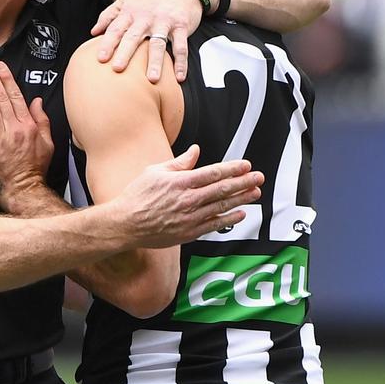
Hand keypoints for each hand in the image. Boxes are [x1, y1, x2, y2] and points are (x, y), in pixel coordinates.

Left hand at [0, 59, 56, 214]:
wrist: (25, 191)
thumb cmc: (36, 169)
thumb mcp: (48, 143)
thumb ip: (42, 121)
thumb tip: (37, 101)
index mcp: (29, 125)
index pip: (17, 96)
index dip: (7, 79)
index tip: (1, 66)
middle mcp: (15, 128)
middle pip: (1, 97)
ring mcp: (0, 137)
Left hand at [91, 0, 210, 82]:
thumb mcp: (127, 1)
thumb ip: (108, 15)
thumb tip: (93, 32)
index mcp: (130, 12)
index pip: (116, 29)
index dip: (108, 43)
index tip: (100, 59)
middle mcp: (146, 18)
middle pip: (134, 37)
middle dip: (125, 53)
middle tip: (118, 68)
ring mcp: (164, 22)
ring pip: (158, 44)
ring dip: (155, 62)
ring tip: (152, 79)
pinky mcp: (181, 27)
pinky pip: (181, 46)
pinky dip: (181, 62)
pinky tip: (179, 78)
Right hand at [112, 145, 262, 247]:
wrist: (126, 223)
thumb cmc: (137, 196)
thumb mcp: (155, 171)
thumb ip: (179, 162)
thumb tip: (195, 151)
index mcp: (180, 182)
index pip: (213, 172)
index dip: (232, 169)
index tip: (245, 166)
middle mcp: (188, 199)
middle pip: (222, 189)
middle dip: (243, 182)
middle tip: (258, 177)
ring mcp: (190, 217)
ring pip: (222, 206)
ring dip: (241, 199)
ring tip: (255, 193)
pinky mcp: (189, 232)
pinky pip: (214, 224)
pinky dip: (229, 219)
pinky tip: (240, 214)